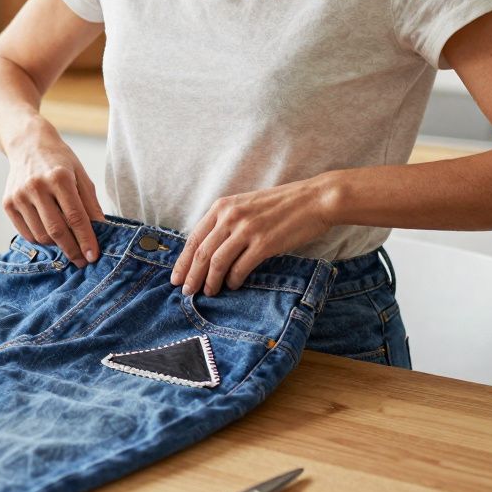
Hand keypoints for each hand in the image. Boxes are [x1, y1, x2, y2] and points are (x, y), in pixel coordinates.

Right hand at [3, 121, 106, 267]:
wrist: (28, 145)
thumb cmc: (59, 161)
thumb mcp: (80, 175)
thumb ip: (90, 203)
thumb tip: (101, 230)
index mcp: (59, 177)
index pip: (75, 217)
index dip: (86, 239)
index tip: (93, 256)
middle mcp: (36, 186)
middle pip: (56, 230)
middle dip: (72, 249)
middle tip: (82, 260)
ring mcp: (19, 196)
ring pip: (41, 235)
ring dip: (56, 245)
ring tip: (66, 242)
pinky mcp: (7, 203)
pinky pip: (26, 233)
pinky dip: (40, 239)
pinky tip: (49, 234)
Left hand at [170, 175, 338, 295]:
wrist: (314, 199)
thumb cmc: (280, 205)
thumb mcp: (245, 206)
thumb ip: (225, 223)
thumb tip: (207, 251)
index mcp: (222, 207)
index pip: (194, 238)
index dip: (183, 262)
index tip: (177, 278)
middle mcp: (230, 217)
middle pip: (201, 253)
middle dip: (191, 276)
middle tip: (187, 292)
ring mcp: (247, 230)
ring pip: (217, 262)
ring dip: (210, 282)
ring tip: (209, 292)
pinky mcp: (264, 243)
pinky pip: (240, 268)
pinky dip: (234, 280)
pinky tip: (233, 285)